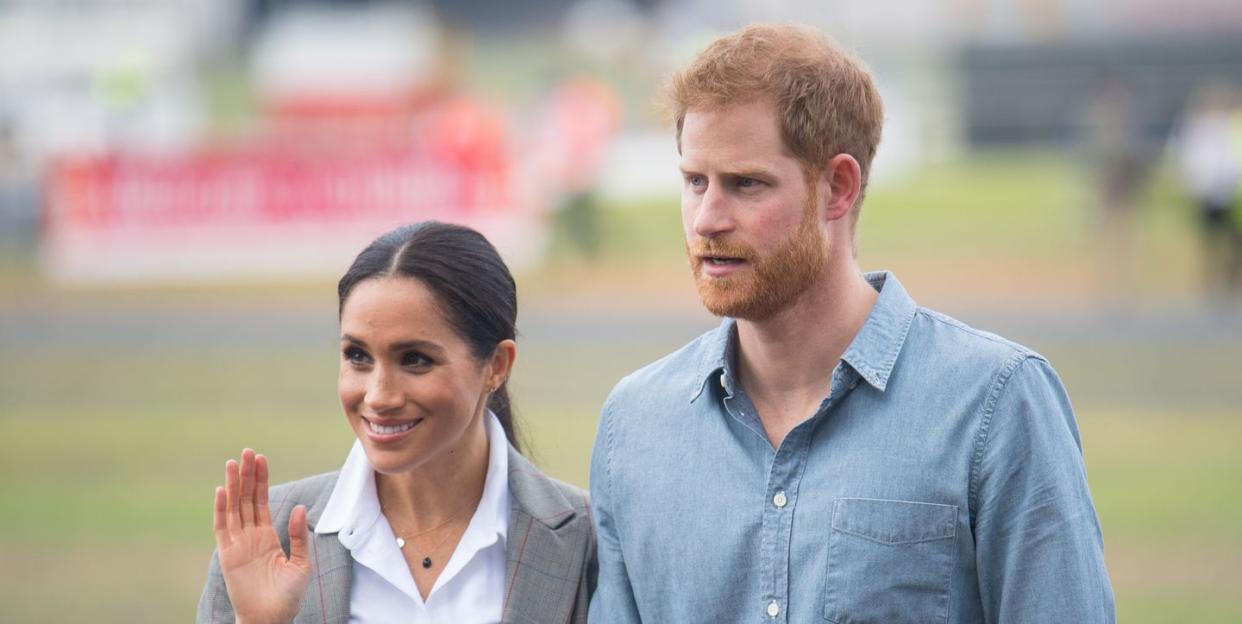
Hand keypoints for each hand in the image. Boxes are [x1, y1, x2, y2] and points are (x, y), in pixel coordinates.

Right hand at [213, 449, 311, 623]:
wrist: (271, 618)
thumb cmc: (287, 596)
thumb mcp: (300, 562)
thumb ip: (298, 535)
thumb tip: (301, 507)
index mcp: (267, 535)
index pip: (262, 501)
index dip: (261, 480)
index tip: (261, 458)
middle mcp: (250, 536)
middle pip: (246, 499)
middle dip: (247, 475)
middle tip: (247, 451)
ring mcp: (237, 544)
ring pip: (234, 508)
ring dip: (234, 485)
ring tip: (234, 463)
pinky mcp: (228, 555)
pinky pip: (223, 528)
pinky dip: (222, 509)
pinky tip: (223, 490)